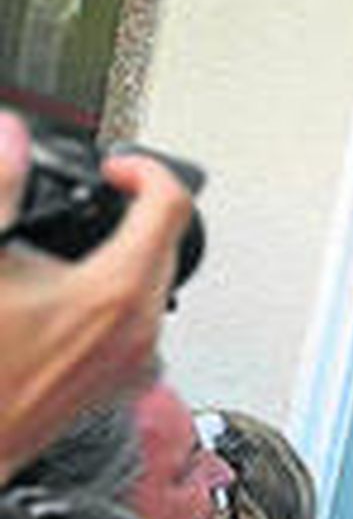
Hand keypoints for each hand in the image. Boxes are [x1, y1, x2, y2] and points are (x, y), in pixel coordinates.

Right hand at [0, 110, 193, 480]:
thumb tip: (9, 133)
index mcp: (118, 293)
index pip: (170, 205)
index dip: (143, 170)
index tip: (115, 168)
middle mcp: (141, 331)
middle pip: (166, 245)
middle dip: (131, 212)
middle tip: (96, 196)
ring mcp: (135, 363)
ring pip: (152, 287)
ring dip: (121, 256)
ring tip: (72, 249)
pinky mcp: (120, 385)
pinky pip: (136, 325)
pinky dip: (113, 299)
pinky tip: (65, 299)